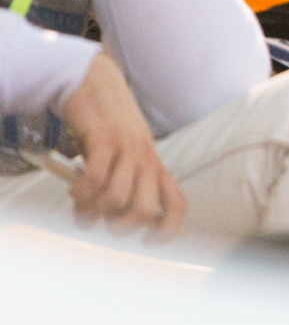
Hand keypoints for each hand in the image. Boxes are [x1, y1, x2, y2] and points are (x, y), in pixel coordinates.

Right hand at [59, 53, 185, 240]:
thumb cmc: (106, 124)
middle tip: (101, 223)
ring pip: (117, 198)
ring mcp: (127, 148)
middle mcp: (147, 158)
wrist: (94, 82)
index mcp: (156, 165)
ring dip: (94, 210)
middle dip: (120, 227)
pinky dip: (82, 192)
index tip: (148, 242)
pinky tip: (74, 190)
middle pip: (144, 209)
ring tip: (81, 206)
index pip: (178, 203)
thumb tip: (107, 217)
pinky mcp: (104, 139)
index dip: (169, 229)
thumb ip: (123, 181)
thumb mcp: (124, 153)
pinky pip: (96, 177)